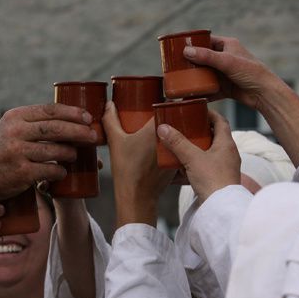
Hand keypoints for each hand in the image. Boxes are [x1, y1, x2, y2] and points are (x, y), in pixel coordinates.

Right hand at [0, 104, 95, 203]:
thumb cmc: (0, 153)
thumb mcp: (10, 130)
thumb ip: (33, 123)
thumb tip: (70, 119)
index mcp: (15, 117)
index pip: (49, 110)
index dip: (72, 112)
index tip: (87, 117)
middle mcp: (15, 132)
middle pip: (55, 128)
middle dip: (79, 131)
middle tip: (93, 136)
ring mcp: (17, 152)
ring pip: (55, 150)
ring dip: (71, 153)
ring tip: (76, 154)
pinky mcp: (21, 172)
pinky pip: (50, 170)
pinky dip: (60, 171)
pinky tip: (62, 172)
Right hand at [103, 102, 174, 227]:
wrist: (137, 198)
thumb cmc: (128, 170)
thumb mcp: (116, 141)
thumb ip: (111, 120)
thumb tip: (109, 104)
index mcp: (164, 129)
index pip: (174, 107)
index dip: (173, 101)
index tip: (166, 99)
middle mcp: (178, 140)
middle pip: (186, 121)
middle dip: (182, 114)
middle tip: (171, 110)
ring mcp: (182, 155)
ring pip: (190, 137)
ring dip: (185, 130)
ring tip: (174, 125)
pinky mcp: (180, 166)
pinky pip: (186, 152)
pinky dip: (183, 147)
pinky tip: (173, 145)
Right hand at [157, 110, 239, 205]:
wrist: (220, 209)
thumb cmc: (213, 181)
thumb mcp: (192, 158)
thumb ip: (178, 143)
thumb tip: (163, 128)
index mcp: (227, 144)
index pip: (221, 121)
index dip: (209, 114)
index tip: (196, 110)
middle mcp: (228, 154)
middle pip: (214, 136)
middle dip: (199, 132)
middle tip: (184, 127)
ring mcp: (224, 168)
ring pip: (208, 153)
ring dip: (195, 149)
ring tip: (180, 145)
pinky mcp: (217, 180)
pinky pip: (204, 168)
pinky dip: (193, 165)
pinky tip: (180, 169)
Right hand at [184, 35, 291, 112]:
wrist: (265, 94)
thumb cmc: (251, 73)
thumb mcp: (227, 62)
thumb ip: (207, 56)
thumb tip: (186, 51)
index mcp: (227, 45)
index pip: (206, 40)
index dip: (192, 43)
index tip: (178, 48)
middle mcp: (225, 58)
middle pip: (203, 59)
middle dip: (190, 63)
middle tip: (175, 66)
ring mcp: (225, 73)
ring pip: (205, 75)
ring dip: (195, 78)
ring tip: (179, 81)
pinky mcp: (226, 88)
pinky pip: (210, 89)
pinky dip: (202, 92)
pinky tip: (190, 96)